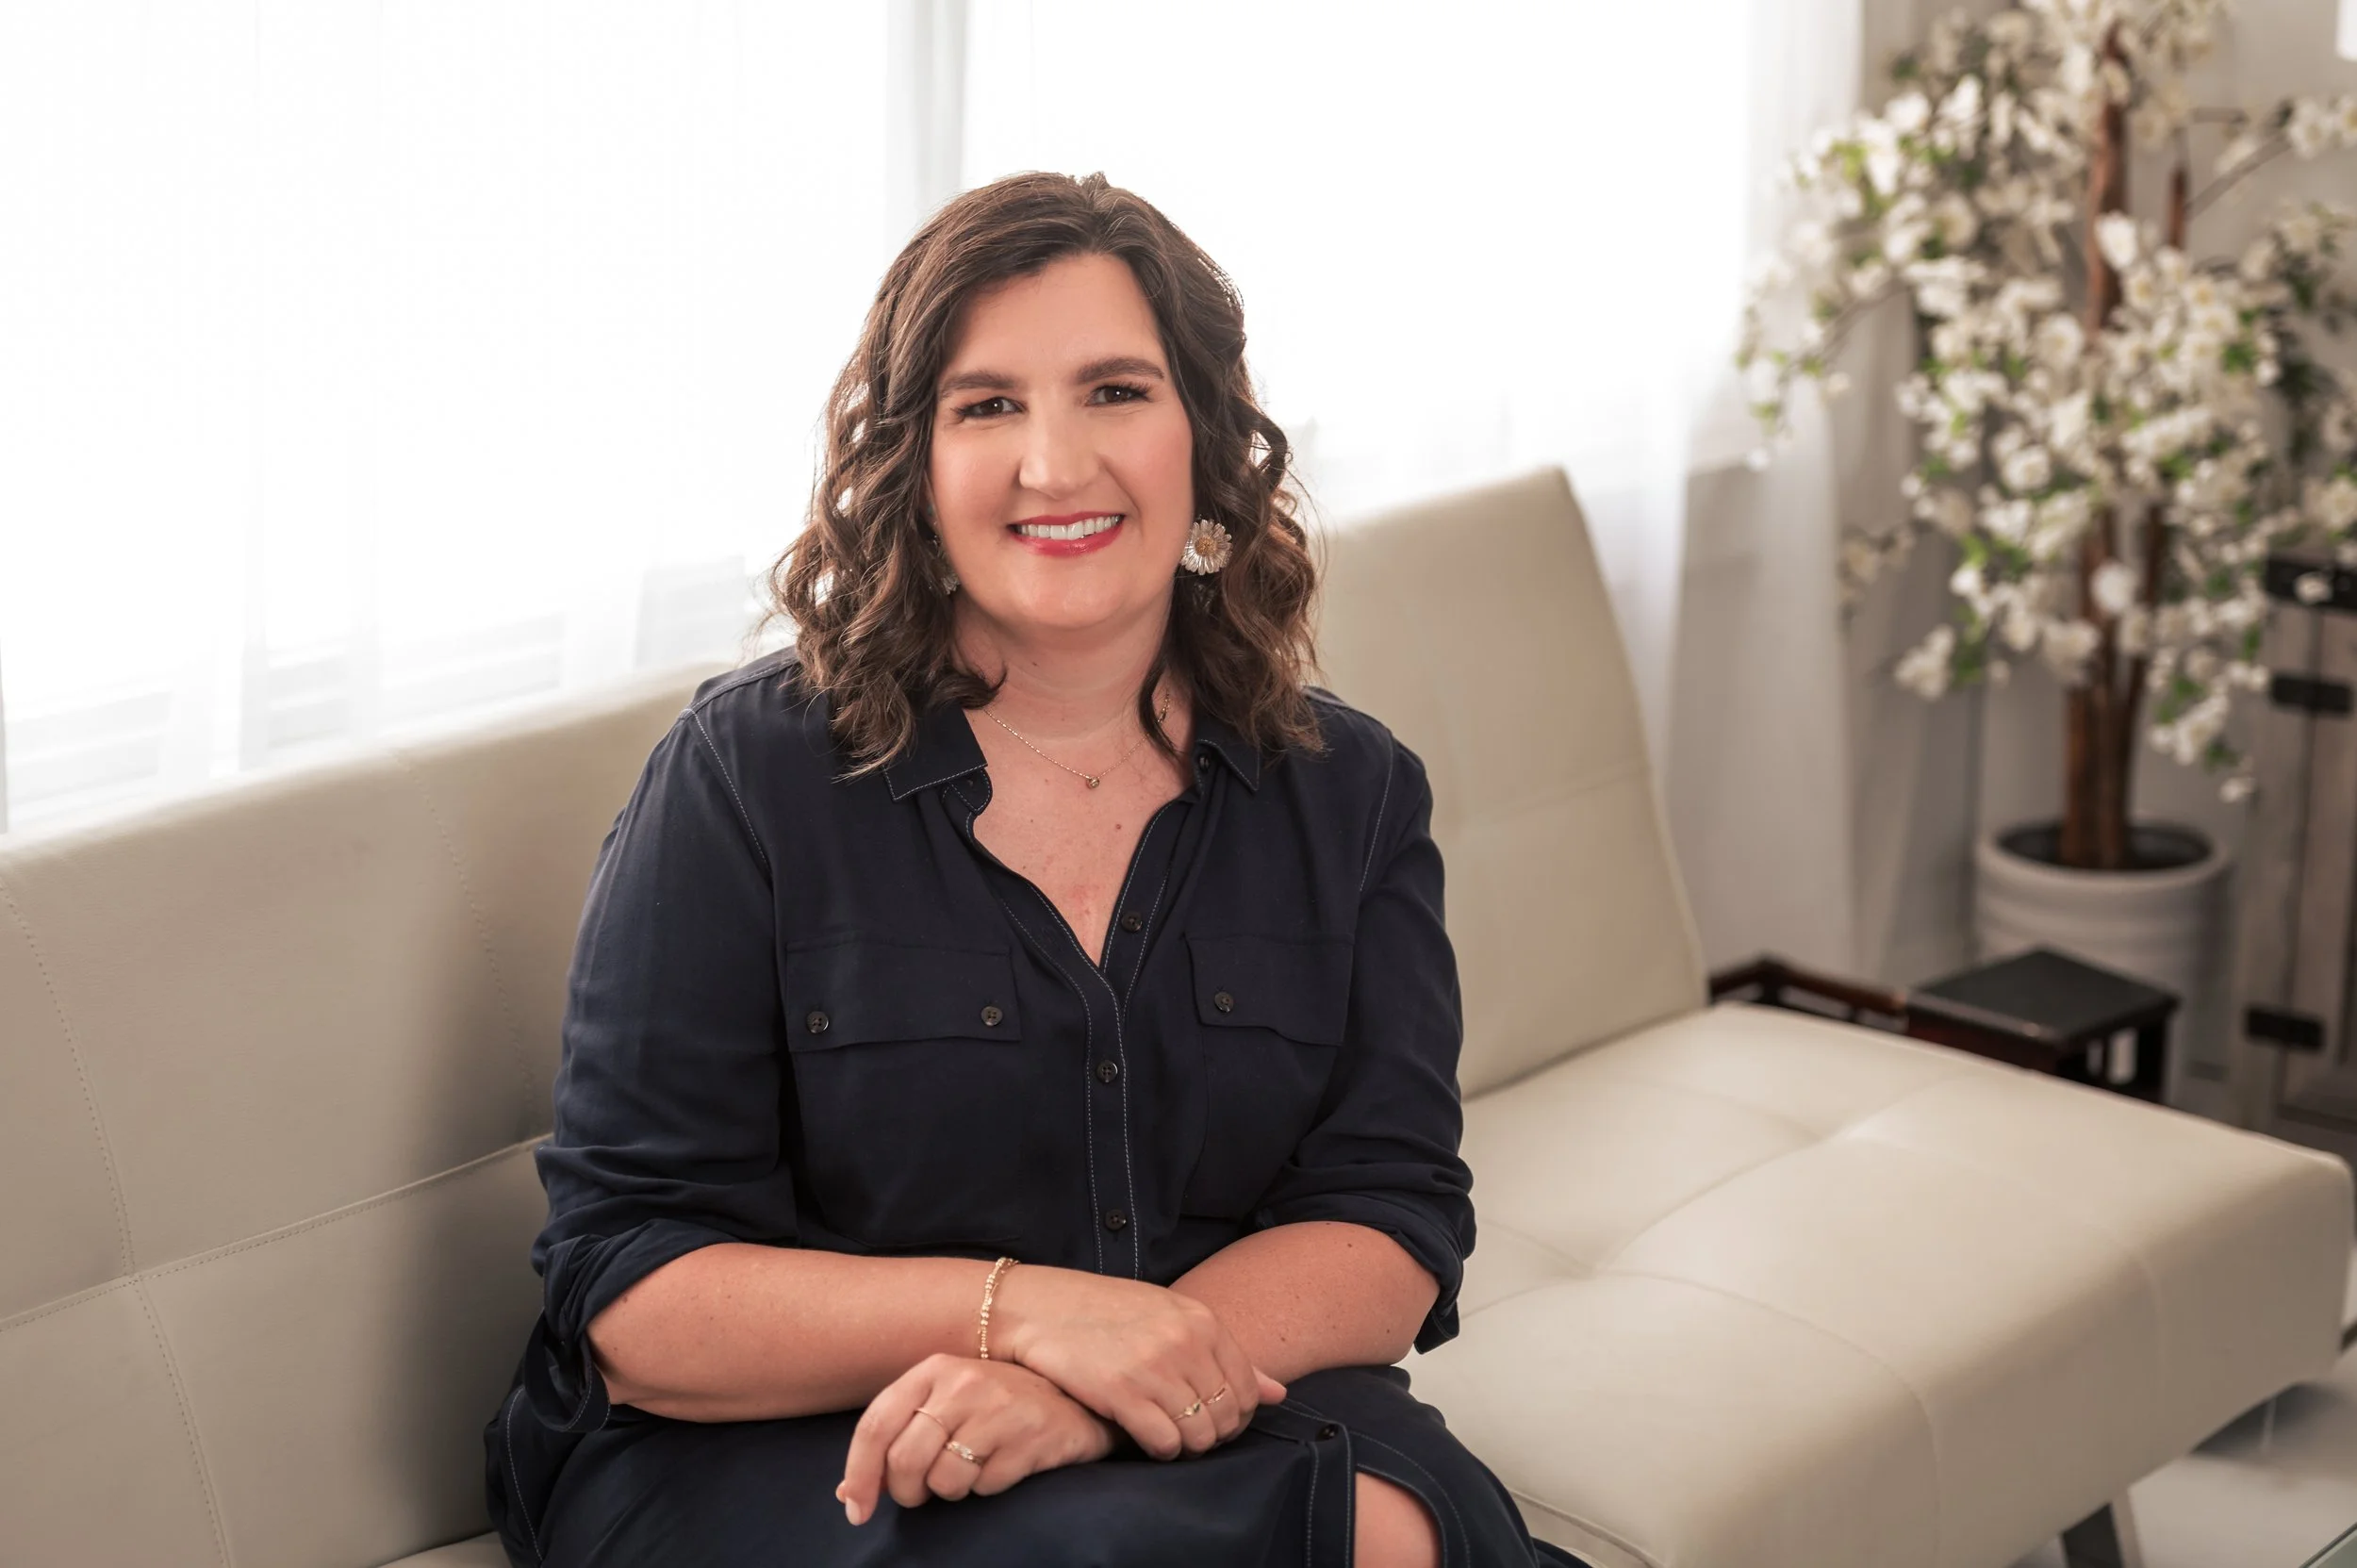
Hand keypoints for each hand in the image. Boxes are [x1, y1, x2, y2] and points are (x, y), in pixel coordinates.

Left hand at [836, 1354, 1116, 1524]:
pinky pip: (984, 1486)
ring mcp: (999, 1408)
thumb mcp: (944, 1402)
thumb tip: (846, 1495)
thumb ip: (897, 1437)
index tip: (855, 1510)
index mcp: (933, 1369)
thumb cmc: (995, 1403)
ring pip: (944, 1480)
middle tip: (923, 1493)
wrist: (1072, 1396)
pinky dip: (986, 1488)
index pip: (876, 1424)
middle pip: (904, 1459)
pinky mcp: (1030, 1436)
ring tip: (971, 1469)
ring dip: (950, 1491)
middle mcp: (963, 1382)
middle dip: (907, 1492)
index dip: (858, 1474)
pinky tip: (1003, 1464)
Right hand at [988, 1265, 1287, 1460]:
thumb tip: (1278, 1394)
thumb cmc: (1104, 1311)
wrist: (1039, 1307)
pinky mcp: (1121, 1392)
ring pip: (1199, 1435)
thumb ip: (1224, 1353)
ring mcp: (1154, 1367)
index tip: (1212, 1423)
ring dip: (1187, 1447)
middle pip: (1226, 1417)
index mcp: (1202, 1320)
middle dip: (1212, 1436)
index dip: (1234, 1418)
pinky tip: (1145, 1439)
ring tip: (1168, 1439)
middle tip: (1189, 1436)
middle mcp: (1185, 1342)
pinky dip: (1160, 1450)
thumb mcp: (1169, 1316)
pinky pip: (1165, 1443)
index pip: (1246, 1390)